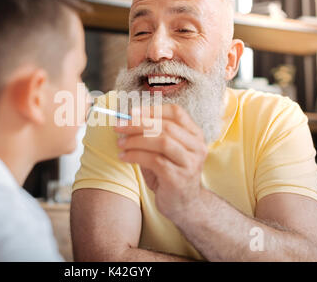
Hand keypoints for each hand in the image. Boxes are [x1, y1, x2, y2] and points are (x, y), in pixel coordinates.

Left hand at [114, 104, 207, 221]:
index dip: (152, 110)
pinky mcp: (179, 178)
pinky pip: (154, 160)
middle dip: (138, 124)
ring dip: (136, 140)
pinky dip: (135, 155)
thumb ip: (150, 136)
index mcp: (195, 135)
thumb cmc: (169, 174)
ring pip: (162, 142)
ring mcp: (190, 163)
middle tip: (118, 127)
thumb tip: (125, 121)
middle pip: (166, 126)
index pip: (176, 112)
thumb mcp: (162, 152)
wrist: (183, 206)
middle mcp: (197, 147)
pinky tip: (123, 157)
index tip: (131, 112)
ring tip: (120, 143)